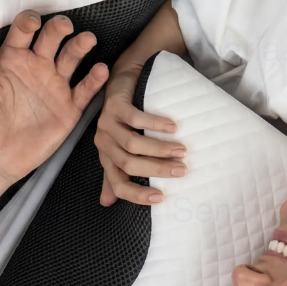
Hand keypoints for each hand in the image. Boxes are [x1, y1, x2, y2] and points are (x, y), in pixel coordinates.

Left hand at [0, 10, 108, 188]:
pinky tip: (99, 70)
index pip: (23, 30)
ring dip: (81, 45)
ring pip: (72, 57)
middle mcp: (35, 68)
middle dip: (59, 27)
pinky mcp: (68, 109)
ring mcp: (54, 87)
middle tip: (64, 27)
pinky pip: (86, 90)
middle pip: (52, 37)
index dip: (29, 21)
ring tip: (87, 40)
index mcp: (11, 59)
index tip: (32, 23)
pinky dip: (95, 79)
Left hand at [94, 63, 186, 206]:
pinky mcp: (115, 105)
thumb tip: (107, 204)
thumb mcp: (119, 148)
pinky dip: (156, 124)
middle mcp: (104, 144)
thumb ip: (116, 174)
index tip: (162, 198)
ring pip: (133, 145)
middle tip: (182, 170)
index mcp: (107, 158)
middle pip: (129, 165)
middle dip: (157, 170)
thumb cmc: (124, 119)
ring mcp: (107, 124)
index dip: (137, 195)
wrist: (122, 81)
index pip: (118, 184)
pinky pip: (136, 118)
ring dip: (160, 149)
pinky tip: (173, 127)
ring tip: (182, 150)